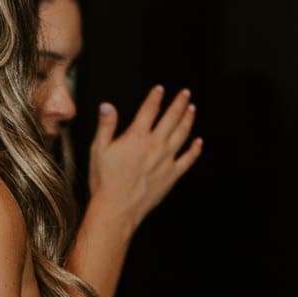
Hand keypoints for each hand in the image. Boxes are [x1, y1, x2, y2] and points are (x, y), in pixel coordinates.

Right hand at [88, 86, 202, 231]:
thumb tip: (107, 106)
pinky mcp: (173, 174)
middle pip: (171, 118)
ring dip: (188, 119)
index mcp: (136, 137)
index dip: (155, 98)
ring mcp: (167, 159)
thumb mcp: (98, 150)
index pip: (149, 111)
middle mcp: (155, 145)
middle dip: (179, 103)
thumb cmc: (105, 180)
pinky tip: (199, 142)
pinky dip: (195, 149)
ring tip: (192, 109)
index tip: (160, 89)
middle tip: (185, 93)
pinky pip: (189, 159)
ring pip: (182, 134)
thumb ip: (106, 126)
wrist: (117, 207)